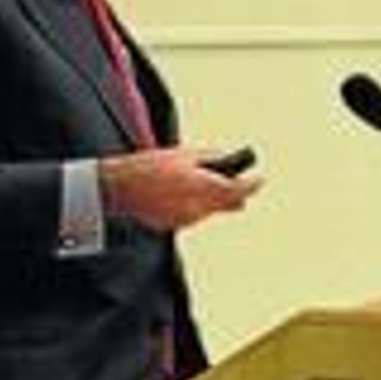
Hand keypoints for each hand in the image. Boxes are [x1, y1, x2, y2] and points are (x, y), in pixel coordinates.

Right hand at [100, 146, 263, 231]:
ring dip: (213, 200)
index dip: (253, 185)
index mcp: (203, 186)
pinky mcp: (175, 225)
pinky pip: (194, 216)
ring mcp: (187, 219)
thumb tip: (226, 159)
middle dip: (237, 194)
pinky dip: (193, 206)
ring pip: (212, 211)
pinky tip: (179, 195)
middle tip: (238, 183)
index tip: (260, 179)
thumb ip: (210, 158)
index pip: (239, 190)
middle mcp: (199, 207)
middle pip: (231, 205)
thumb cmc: (150, 166)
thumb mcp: (183, 154)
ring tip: (196, 184)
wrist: (120, 187)